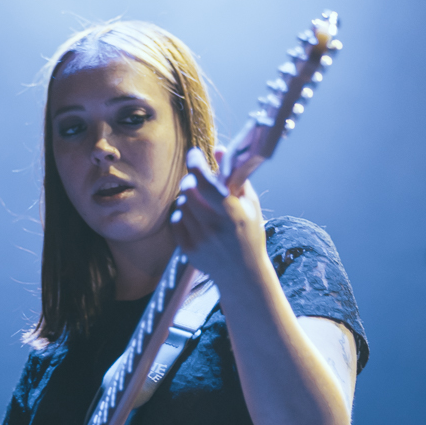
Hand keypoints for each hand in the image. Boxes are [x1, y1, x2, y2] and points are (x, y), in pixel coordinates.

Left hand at [170, 147, 268, 294]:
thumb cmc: (249, 234)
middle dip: (192, 180)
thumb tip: (219, 150)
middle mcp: (214, 227)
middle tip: (199, 181)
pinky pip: (176, 221)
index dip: (196, 164)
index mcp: (233, 214)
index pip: (206, 183)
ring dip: (188, 199)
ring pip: (181, 205)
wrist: (243, 273)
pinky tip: (195, 219)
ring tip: (202, 205)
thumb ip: (234, 177)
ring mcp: (200, 240)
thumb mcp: (249, 204)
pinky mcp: (188, 250)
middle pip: (189, 191)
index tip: (195, 154)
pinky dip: (182, 215)